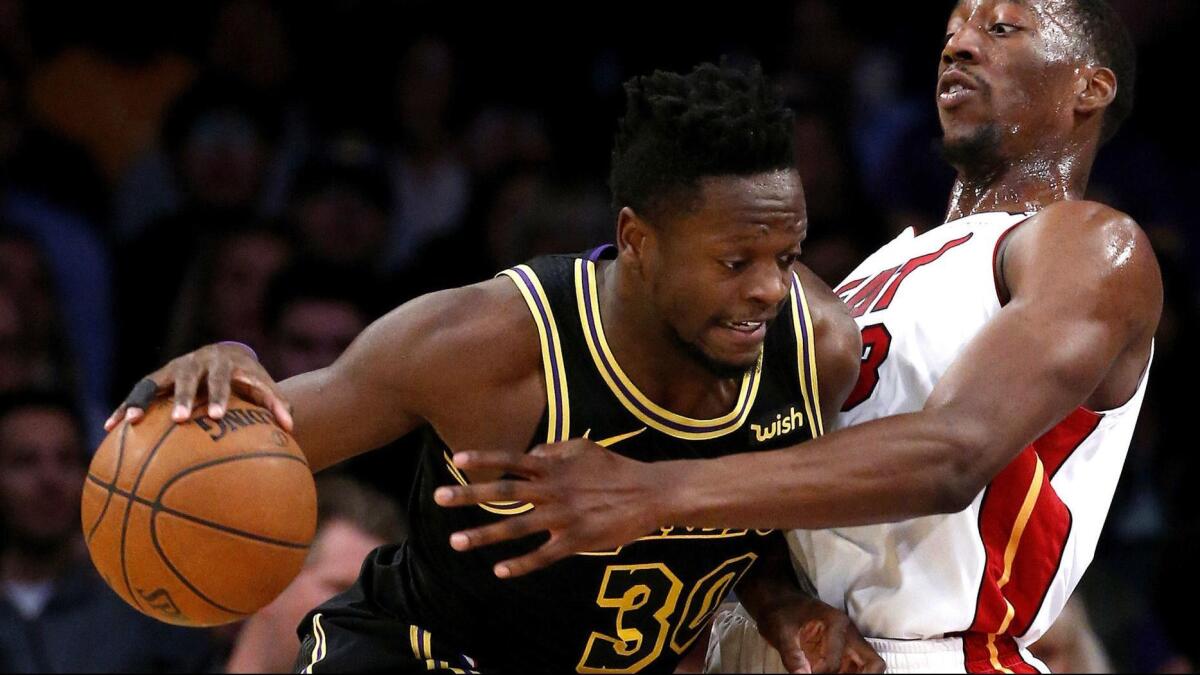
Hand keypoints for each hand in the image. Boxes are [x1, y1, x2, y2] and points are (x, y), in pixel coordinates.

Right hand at [104, 343, 292, 431]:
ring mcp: (173, 369)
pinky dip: (125, 407)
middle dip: (182, 397)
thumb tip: (292, 428)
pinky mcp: (158, 379)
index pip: (221, 379)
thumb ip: (277, 405)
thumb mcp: (263, 386)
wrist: (226, 353)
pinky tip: (109, 428)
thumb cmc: (248, 378)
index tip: (216, 416)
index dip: (218, 396)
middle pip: (187, 378)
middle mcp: (195, 362)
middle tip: (179, 419)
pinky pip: (138, 393)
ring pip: (154, 382)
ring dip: (142, 401)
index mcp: (223, 364)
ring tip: (130, 423)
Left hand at [433, 438, 664, 577]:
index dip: (484, 460)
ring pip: (516, 527)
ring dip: (484, 534)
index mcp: (554, 467)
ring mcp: (564, 517)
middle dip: (469, 496)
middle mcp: (554, 490)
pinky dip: (521, 564)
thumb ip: (554, 448)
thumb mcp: (584, 448)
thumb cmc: (616, 469)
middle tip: (438, 498)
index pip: (512, 460)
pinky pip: (544, 555)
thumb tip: (529, 451)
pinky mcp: (577, 541)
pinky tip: (500, 571)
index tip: (456, 461)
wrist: (651, 493)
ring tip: (456, 541)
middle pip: (504, 492)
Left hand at [755, 596, 883, 673]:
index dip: (820, 673)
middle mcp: (849, 634)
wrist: (780, 602)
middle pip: (873, 663)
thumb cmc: (781, 612)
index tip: (805, 673)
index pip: (834, 661)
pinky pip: (856, 670)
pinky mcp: (844, 653)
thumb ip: (792, 656)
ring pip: (868, 668)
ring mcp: (849, 644)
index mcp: (836, 623)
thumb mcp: (781, 632)